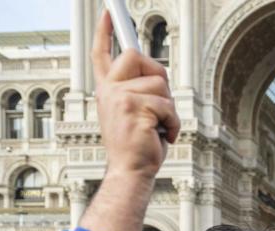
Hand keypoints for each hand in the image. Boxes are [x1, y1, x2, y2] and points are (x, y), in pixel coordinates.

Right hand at [92, 9, 179, 179]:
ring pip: (159, 84)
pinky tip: (163, 137)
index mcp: (107, 90)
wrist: (130, 172)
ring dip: (168, 109)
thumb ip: (138, 91)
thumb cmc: (137, 147)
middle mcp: (108, 90)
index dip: (105, 31)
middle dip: (157, 75)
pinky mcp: (134, 108)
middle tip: (158, 104)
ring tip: (158, 128)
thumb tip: (156, 75)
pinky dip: (173, 124)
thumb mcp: (134, 113)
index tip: (109, 12)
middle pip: (135, 55)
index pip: (101, 54)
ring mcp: (119, 98)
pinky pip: (167, 106)